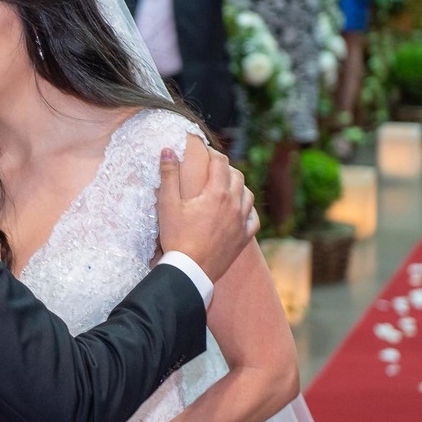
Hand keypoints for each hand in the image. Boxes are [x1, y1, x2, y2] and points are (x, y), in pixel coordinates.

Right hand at [156, 146, 256, 282]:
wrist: (190, 271)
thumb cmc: (177, 238)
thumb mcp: (167, 205)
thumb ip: (169, 175)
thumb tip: (168, 150)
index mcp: (217, 193)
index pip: (220, 162)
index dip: (211, 152)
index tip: (202, 150)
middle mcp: (234, 204)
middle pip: (237, 175)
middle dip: (224, 167)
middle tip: (211, 167)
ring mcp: (241, 222)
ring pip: (248, 194)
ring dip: (238, 186)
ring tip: (225, 186)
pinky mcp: (244, 238)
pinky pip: (254, 218)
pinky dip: (247, 209)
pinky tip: (240, 210)